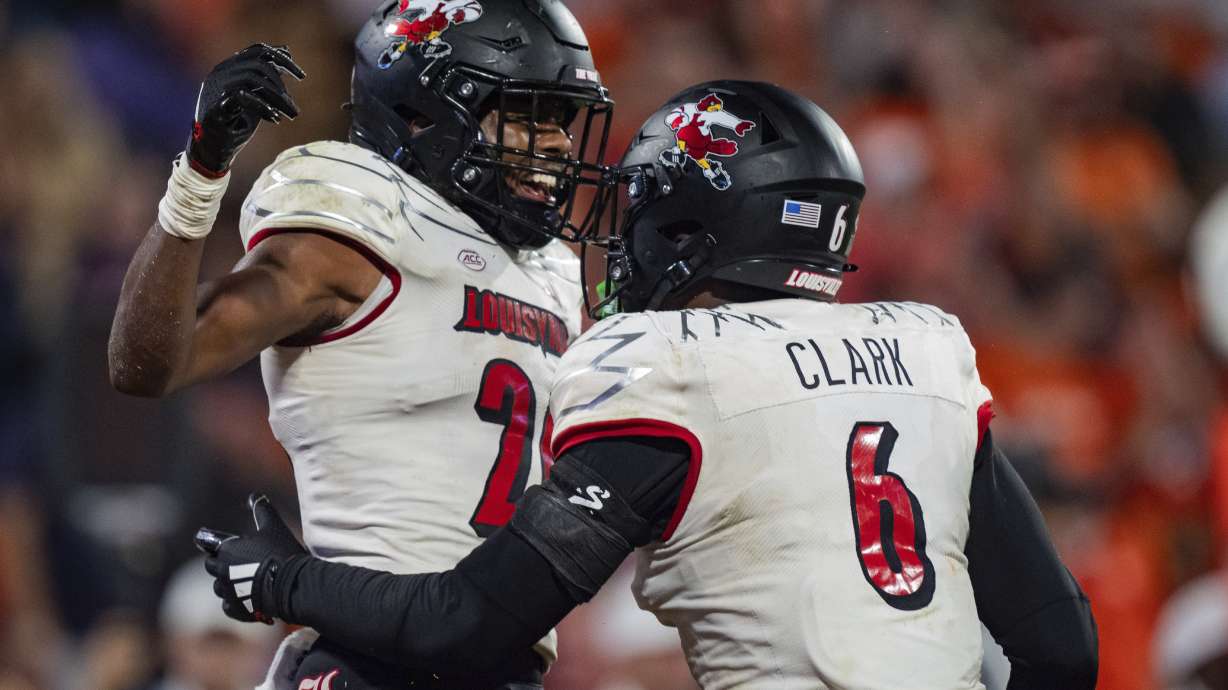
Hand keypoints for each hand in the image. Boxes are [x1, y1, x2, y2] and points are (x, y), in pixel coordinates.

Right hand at [188, 44, 305, 175]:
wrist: (213, 149)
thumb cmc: (235, 122)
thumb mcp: (256, 96)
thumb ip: (266, 78)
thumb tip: (285, 57)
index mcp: (230, 67)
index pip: (258, 51)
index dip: (281, 58)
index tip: (301, 76)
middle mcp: (222, 72)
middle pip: (258, 63)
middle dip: (282, 79)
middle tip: (295, 99)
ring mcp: (217, 87)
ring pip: (253, 77)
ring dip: (277, 97)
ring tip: (290, 114)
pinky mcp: (216, 104)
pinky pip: (243, 96)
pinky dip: (263, 107)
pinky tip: (275, 119)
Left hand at [195, 493, 306, 623]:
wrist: (292, 586)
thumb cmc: (281, 553)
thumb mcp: (274, 527)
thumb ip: (262, 509)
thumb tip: (254, 495)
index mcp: (226, 550)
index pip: (206, 543)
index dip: (214, 543)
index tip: (221, 544)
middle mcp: (222, 571)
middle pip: (212, 566)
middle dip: (221, 564)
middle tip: (240, 562)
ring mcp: (228, 592)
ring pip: (219, 587)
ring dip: (228, 584)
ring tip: (247, 581)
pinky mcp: (236, 609)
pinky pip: (228, 606)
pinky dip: (235, 602)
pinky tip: (249, 597)